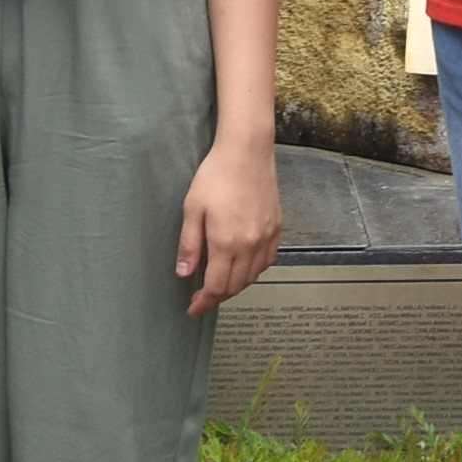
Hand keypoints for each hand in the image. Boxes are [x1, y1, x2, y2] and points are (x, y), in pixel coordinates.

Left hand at [176, 137, 281, 316]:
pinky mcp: (277, 228)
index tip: (193, 310)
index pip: (217, 287)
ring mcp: (267, 237)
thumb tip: (184, 275)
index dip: (203, 302)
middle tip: (202, 297)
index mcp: (227, 243)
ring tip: (220, 283)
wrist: (247, 151)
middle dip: (218, 296)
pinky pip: (267, 261)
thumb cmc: (216, 175)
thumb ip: (189, 245)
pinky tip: (243, 266)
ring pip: (253, 277)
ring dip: (236, 286)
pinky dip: (254, 271)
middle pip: (236, 286)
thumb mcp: (192, 208)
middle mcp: (251, 245)